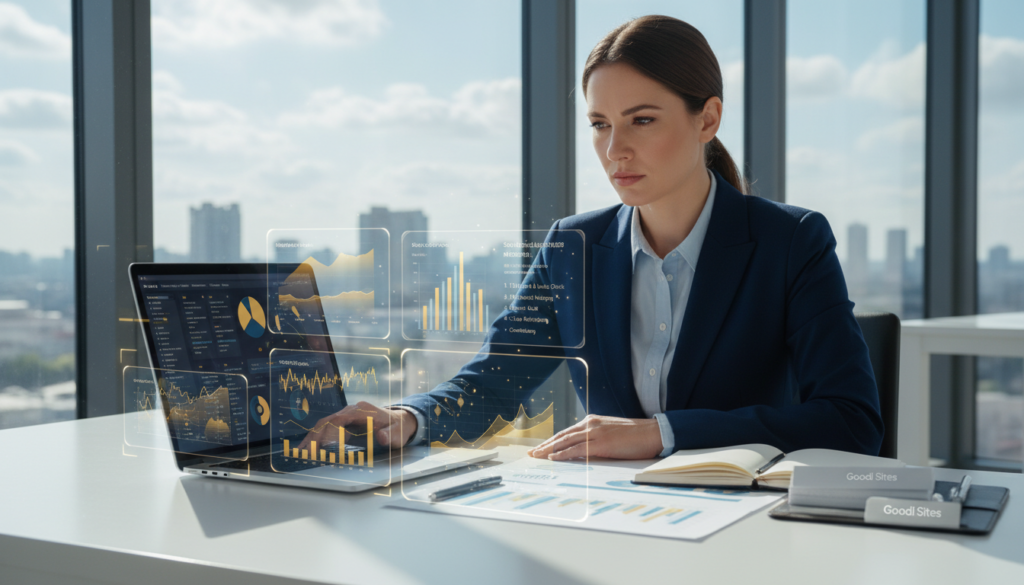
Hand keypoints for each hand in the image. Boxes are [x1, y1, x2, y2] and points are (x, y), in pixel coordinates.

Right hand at [295, 401, 416, 451]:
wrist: (400, 421)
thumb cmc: (398, 428)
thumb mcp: (399, 433)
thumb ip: (391, 435)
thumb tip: (381, 436)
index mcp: (362, 411)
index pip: (340, 419)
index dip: (328, 432)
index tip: (320, 446)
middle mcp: (351, 411)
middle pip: (328, 421)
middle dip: (315, 436)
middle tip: (305, 452)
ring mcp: (346, 415)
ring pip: (324, 424)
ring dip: (312, 437)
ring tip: (301, 452)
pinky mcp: (344, 422)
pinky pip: (327, 428)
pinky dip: (317, 437)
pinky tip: (308, 448)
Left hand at [527, 415, 662, 460]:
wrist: (652, 433)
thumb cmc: (635, 436)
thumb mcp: (611, 433)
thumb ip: (596, 438)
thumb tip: (584, 450)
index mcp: (592, 421)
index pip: (567, 432)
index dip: (552, 441)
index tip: (540, 448)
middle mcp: (590, 424)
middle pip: (562, 436)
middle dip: (545, 445)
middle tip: (532, 454)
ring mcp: (595, 433)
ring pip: (565, 442)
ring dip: (548, 450)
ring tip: (537, 457)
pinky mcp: (601, 443)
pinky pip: (577, 450)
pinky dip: (563, 454)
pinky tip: (553, 458)